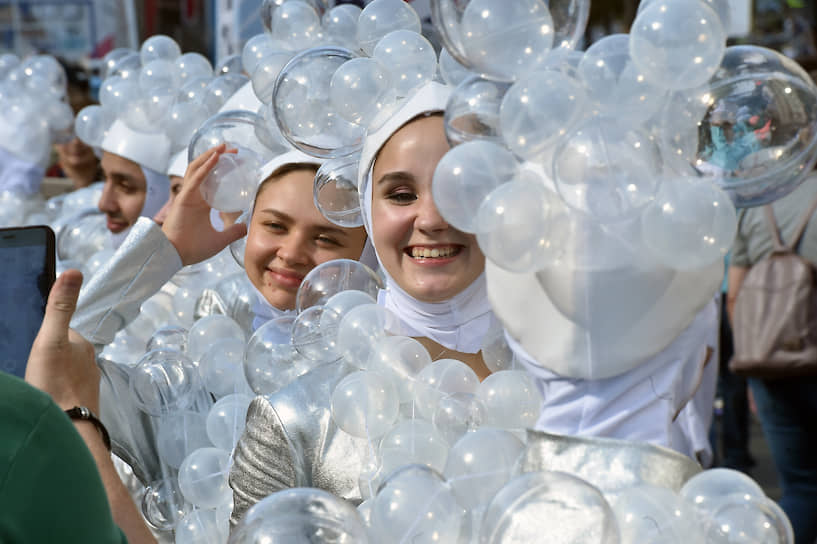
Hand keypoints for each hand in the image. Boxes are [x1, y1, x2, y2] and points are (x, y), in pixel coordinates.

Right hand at [25, 269, 99, 412]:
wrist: (70, 429)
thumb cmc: (56, 385)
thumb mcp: (51, 341)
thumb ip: (60, 308)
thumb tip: (73, 271)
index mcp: (81, 345)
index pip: (61, 332)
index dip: (44, 336)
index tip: (30, 346)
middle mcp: (89, 362)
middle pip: (63, 352)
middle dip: (47, 357)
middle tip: (31, 368)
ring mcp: (87, 384)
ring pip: (65, 372)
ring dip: (51, 375)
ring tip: (36, 384)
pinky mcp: (82, 403)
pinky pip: (65, 391)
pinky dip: (55, 391)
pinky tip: (46, 398)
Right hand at [161, 144, 247, 264]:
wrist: (176, 256)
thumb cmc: (193, 248)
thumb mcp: (221, 239)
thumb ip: (234, 232)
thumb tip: (247, 227)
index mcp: (201, 203)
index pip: (212, 181)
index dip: (222, 170)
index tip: (237, 163)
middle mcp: (193, 196)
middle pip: (205, 170)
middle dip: (218, 157)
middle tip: (233, 150)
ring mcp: (187, 195)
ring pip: (198, 169)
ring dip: (210, 155)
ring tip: (224, 146)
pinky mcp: (183, 198)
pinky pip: (196, 179)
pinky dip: (206, 167)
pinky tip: (216, 157)